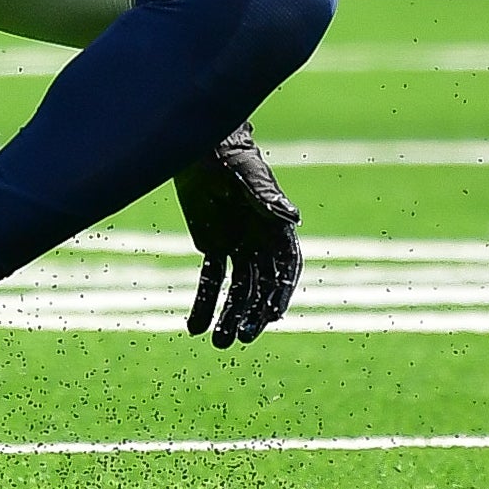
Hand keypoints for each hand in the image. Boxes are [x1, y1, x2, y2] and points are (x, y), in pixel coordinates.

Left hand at [171, 123, 301, 346]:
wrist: (198, 146)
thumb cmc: (228, 154)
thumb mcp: (247, 175)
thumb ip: (267, 197)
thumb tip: (294, 217)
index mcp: (277, 226)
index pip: (285, 268)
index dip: (281, 293)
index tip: (271, 316)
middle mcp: (261, 240)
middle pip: (261, 286)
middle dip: (252, 313)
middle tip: (242, 337)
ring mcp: (238, 245)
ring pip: (237, 289)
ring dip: (229, 316)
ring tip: (219, 342)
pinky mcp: (214, 245)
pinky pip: (210, 281)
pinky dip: (204, 304)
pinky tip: (194, 328)